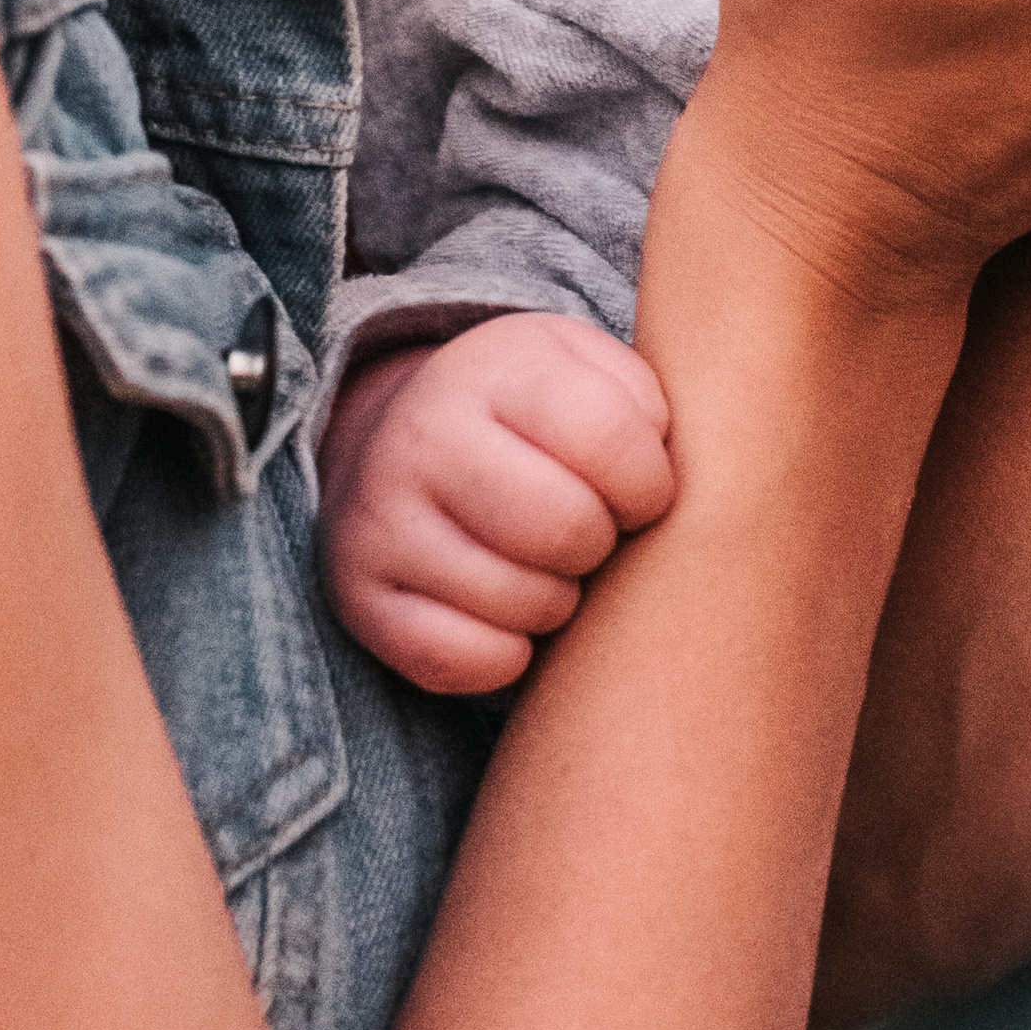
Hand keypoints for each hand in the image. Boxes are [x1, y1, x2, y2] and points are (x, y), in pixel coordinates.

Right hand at [319, 318, 676, 693]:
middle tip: (591, 530)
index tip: (642, 491)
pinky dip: (508, 654)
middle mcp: (422, 436)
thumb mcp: (587, 370)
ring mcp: (381, 520)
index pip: (610, 438)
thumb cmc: (532, 415)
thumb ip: (645, 400)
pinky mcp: (361, 598)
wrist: (402, 443)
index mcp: (494, 368)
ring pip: (525, 604)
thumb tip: (669, 478)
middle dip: (602, 543)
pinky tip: (505, 609)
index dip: (650, 483)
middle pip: (568, 529)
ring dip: (560, 601)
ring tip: (546, 563)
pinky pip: (469, 661)